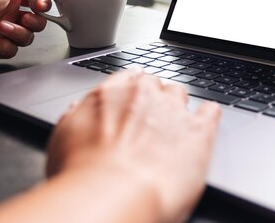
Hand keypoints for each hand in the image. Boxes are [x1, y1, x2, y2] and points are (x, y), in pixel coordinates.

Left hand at [0, 0, 50, 57]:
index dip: (43, 6)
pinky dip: (1, 45)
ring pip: (26, 39)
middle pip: (37, 23)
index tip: (39, 5)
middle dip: (34, 22)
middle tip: (24, 18)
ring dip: (15, 33)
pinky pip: (11, 51)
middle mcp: (9, 14)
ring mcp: (3, 31)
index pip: (38, 3)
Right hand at [47, 70, 220, 222]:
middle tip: (150, 122)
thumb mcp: (63, 139)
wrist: (113, 195)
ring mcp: (175, 111)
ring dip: (178, 107)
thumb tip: (78, 110)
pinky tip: (206, 121)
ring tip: (174, 125)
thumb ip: (76, 117)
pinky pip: (210, 112)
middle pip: (157, 86)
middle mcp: (145, 94)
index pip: (128, 78)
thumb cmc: (81, 175)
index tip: (133, 100)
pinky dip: (208, 116)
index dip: (132, 91)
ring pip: (181, 95)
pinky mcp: (200, 131)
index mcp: (113, 92)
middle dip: (155, 100)